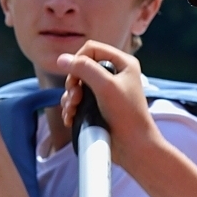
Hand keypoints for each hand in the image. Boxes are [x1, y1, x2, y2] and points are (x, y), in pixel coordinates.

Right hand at [57, 42, 157, 165]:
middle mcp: (115, 75)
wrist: (134, 147)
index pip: (92, 49)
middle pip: (81, 67)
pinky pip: (78, 101)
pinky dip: (71, 108)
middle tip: (75, 98)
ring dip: (69, 98)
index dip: (78, 60)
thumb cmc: (127, 116)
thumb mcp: (106, 86)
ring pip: (77, 85)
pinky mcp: (99, 107)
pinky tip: (70, 117)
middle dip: (73, 83)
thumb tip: (62, 59)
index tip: (74, 78)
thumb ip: (84, 69)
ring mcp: (106, 92)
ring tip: (72, 110)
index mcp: (123, 63)